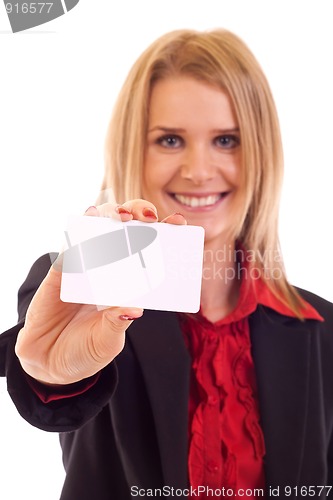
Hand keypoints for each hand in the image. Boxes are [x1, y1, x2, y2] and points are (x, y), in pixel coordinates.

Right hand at [15, 200, 185, 384]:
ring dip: (111, 214)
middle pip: (126, 229)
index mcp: (129, 283)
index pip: (151, 250)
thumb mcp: (107, 340)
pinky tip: (90, 217)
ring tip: (122, 216)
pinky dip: (81, 228)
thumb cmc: (85, 349)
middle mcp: (109, 268)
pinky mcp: (62, 270)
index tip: (179, 223)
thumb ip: (117, 322)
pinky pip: (71, 244)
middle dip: (138, 214)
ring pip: (100, 227)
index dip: (165, 232)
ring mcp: (86, 265)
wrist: (49, 361)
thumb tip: (134, 308)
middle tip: (147, 218)